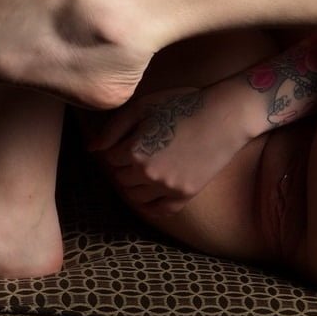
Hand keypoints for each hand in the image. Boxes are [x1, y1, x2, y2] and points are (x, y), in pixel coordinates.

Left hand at [92, 85, 248, 215]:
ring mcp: (167, 188)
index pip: (111, 158)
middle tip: (138, 151)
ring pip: (136, 196)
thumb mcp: (144, 106)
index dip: (118, 147)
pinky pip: (160, 210)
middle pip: (121, 179)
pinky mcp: (185, 195)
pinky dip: (152, 204)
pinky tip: (153, 192)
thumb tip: (92, 149)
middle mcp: (148, 175)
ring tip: (146, 167)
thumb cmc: (182, 105)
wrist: (223, 116)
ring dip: (135, 184)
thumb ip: (114, 128)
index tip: (130, 138)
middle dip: (124, 166)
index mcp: (134, 151)